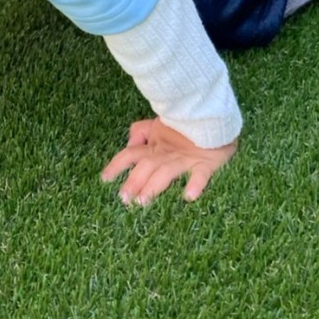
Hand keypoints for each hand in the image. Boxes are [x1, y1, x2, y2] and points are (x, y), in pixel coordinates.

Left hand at [101, 118, 236, 205]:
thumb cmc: (183, 126)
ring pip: (166, 172)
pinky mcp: (206, 163)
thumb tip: (128, 145)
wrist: (213, 117)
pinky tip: (188, 196)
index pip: (130, 154)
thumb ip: (140, 133)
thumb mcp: (157, 126)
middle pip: (146, 165)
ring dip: (154, 186)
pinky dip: (195, 184)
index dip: (116, 165)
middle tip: (124, 199)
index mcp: (154, 145)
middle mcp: (166, 153)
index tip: (104, 179)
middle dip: (133, 181)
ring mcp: (185, 159)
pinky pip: (201, 175)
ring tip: (143, 200)